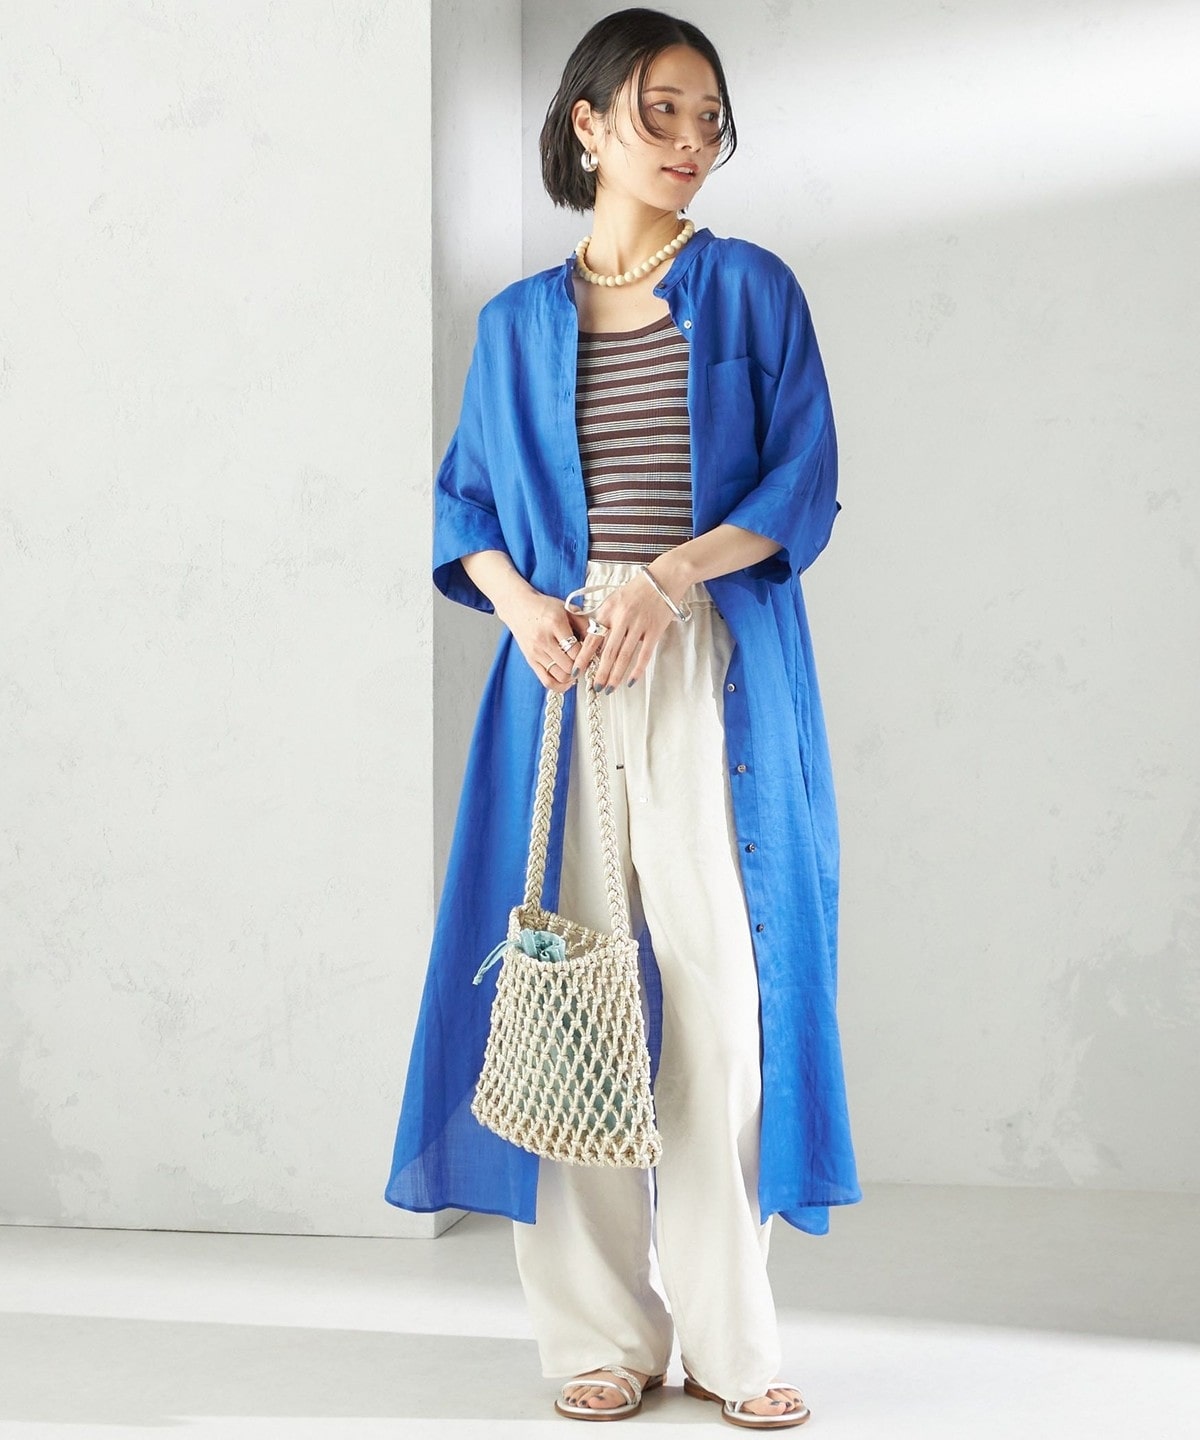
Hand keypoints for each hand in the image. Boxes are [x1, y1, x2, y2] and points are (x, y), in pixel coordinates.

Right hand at [496, 586, 586, 693]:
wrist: (518, 607)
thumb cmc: (545, 607)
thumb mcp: (568, 609)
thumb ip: (585, 624)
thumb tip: (600, 640)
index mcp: (555, 623)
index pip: (577, 650)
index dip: (588, 656)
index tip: (592, 654)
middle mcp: (544, 639)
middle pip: (570, 666)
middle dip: (581, 667)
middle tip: (586, 662)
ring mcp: (536, 651)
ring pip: (560, 676)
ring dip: (572, 676)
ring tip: (577, 669)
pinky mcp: (530, 660)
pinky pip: (547, 681)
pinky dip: (560, 685)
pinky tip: (567, 680)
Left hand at [568, 568, 679, 691]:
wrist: (664, 578)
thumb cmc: (637, 589)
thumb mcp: (614, 599)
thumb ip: (603, 618)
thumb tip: (593, 641)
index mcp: (608, 610)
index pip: (592, 639)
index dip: (583, 658)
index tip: (576, 671)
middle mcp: (622, 618)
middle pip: (608, 652)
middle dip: (600, 673)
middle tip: (595, 687)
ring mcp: (639, 625)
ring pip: (624, 657)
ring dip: (616, 676)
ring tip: (609, 689)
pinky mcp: (654, 630)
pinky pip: (644, 655)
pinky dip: (637, 670)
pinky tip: (631, 681)